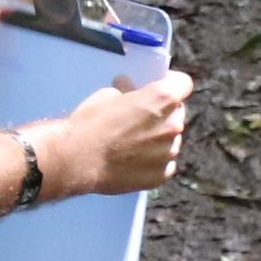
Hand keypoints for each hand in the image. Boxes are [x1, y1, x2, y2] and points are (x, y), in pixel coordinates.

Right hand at [40, 69, 195, 198]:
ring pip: (171, 141)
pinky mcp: (160, 176)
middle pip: (178, 114)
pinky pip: (165, 164)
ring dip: (159, 139)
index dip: (172, 84)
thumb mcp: (109, 94)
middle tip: (142, 120)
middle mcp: (173, 125)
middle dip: (164, 114)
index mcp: (163, 98)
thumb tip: (130, 91)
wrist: (77, 159)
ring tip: (134, 145)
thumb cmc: (91, 122)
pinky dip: (154, 162)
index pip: (183, 84)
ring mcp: (168, 152)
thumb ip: (129, 92)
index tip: (160, 88)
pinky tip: (135, 162)